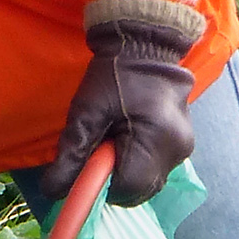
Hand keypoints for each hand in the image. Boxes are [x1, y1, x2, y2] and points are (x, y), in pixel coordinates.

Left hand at [32, 25, 195, 210]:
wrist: (146, 45)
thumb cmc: (113, 76)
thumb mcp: (85, 113)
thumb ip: (71, 155)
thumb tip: (53, 192)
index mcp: (156, 140)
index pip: (128, 188)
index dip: (102, 186)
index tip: (88, 168)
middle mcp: (177, 150)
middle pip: (142, 190)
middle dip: (115, 180)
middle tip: (101, 150)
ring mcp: (185, 148)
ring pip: (150, 182)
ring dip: (128, 172)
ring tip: (116, 139)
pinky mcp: (185, 144)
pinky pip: (158, 168)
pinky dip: (140, 163)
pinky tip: (130, 138)